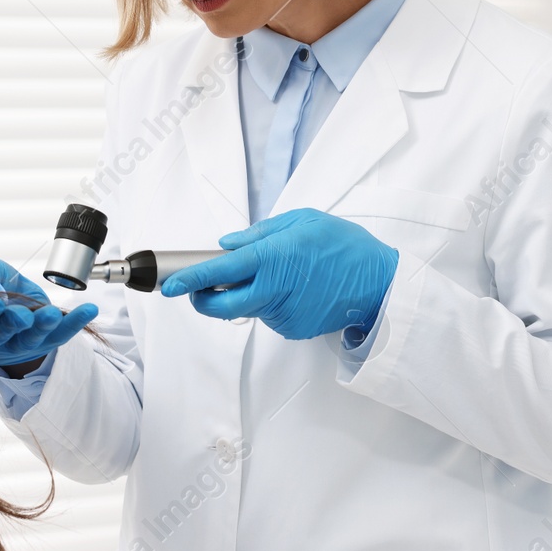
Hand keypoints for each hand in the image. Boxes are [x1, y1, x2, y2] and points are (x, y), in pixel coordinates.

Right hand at [0, 257, 97, 366]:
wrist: (3, 292)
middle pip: (0, 335)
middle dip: (13, 324)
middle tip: (23, 316)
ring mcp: (17, 345)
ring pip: (30, 339)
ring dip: (42, 326)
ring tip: (52, 314)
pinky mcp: (42, 342)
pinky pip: (60, 334)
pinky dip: (75, 322)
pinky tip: (88, 311)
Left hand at [159, 208, 398, 340]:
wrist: (381, 284)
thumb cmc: (345, 246)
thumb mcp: (303, 221)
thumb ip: (261, 233)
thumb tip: (229, 245)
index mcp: (273, 257)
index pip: (220, 272)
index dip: (190, 279)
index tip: (170, 284)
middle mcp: (274, 289)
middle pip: (221, 306)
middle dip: (203, 299)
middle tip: (200, 288)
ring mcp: (283, 313)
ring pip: (247, 308)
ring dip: (247, 295)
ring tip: (282, 273)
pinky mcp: (293, 329)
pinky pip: (269, 315)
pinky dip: (271, 303)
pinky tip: (296, 289)